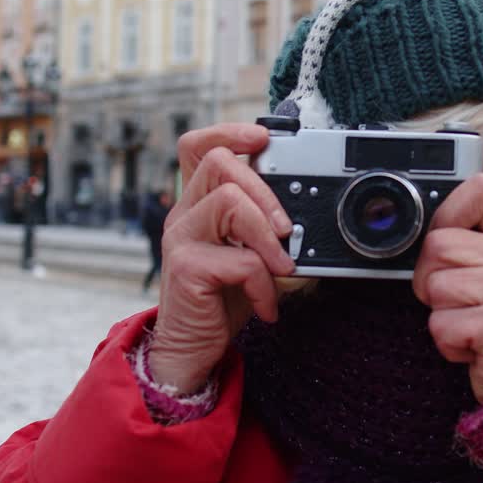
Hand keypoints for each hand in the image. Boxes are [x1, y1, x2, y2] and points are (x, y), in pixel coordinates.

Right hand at [147, 124, 294, 393]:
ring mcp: (181, 238)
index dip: (229, 132)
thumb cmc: (221, 300)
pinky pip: (240, 259)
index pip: (198, 146)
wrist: (192, 351)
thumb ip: (261, 229)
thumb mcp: (246, 255)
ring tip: (281, 268)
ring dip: (267, 235)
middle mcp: (184, 214)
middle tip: (285, 230)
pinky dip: (263, 284)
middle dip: (264, 190)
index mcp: (198, 204)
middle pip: (219, 163)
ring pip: (230, 200)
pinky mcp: (186, 268)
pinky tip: (265, 306)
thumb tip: (302, 216)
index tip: (263, 138)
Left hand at [413, 173, 482, 403]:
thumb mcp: (481, 275)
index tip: (451, 253)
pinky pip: (442, 325)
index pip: (479, 189)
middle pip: (436, 245)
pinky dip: (447, 343)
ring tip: (468, 325)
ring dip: (440, 316)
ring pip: (434, 287)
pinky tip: (472, 347)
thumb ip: (458, 243)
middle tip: (460, 305)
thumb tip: (410, 220)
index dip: (448, 216)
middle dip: (431, 282)